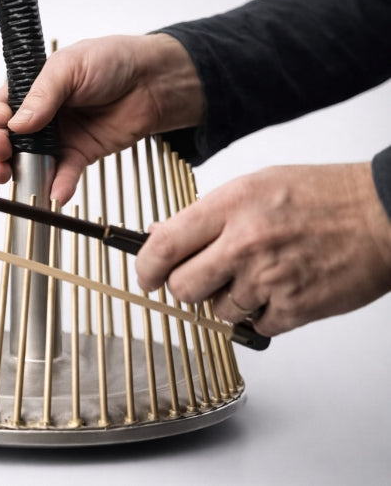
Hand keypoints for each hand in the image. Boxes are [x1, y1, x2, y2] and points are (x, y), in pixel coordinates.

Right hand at [0, 33, 203, 202]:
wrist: (153, 81)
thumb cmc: (113, 60)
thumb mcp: (70, 67)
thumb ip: (42, 94)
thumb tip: (17, 121)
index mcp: (33, 86)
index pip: (3, 105)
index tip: (0, 122)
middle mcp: (43, 113)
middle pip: (11, 137)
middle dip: (0, 147)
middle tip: (1, 151)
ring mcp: (60, 135)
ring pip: (30, 159)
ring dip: (20, 171)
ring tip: (13, 176)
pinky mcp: (80, 153)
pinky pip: (64, 173)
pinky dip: (58, 185)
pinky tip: (55, 192)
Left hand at [135, 163, 390, 336]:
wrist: (384, 214)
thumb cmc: (323, 196)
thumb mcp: (254, 186)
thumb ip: (204, 214)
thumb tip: (159, 234)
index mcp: (231, 206)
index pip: (163, 246)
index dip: (145, 267)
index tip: (146, 276)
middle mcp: (245, 243)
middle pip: (183, 288)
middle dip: (186, 288)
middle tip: (201, 279)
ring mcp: (269, 278)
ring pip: (217, 312)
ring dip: (229, 302)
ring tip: (257, 276)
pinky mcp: (294, 308)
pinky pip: (255, 325)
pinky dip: (263, 314)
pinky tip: (280, 288)